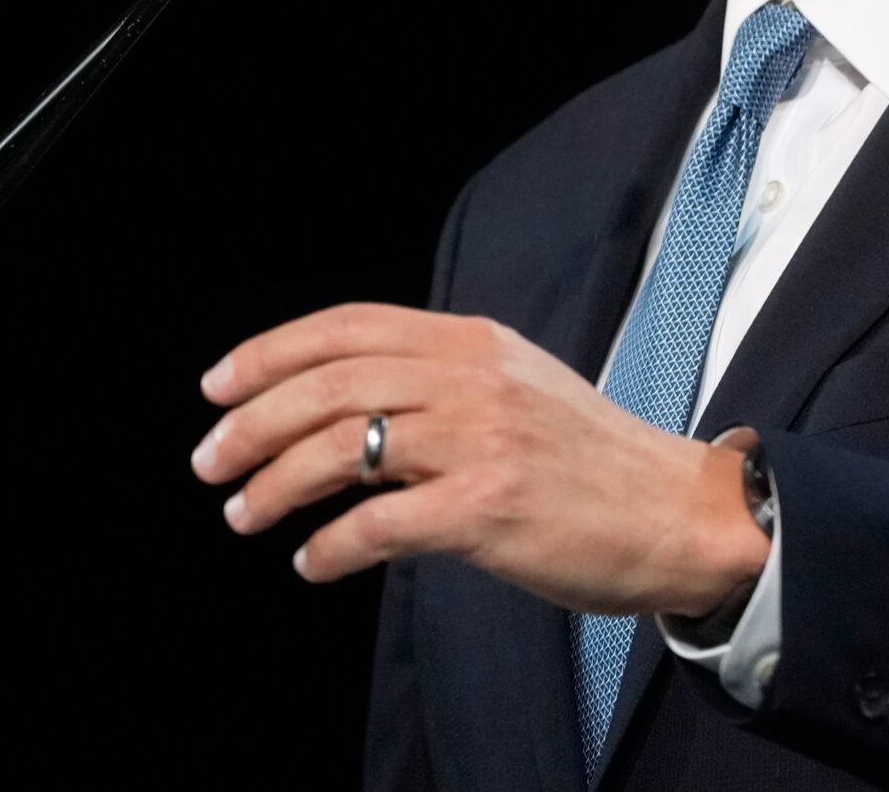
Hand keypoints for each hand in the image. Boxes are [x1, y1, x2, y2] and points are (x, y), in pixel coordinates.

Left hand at [190, 303, 767, 615]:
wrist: (680, 513)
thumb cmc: (593, 462)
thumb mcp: (520, 387)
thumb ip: (444, 380)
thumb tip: (346, 401)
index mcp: (476, 342)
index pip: (349, 326)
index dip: (270, 352)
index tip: (217, 387)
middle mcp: (474, 379)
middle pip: (329, 383)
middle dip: (251, 423)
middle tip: (209, 461)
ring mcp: (483, 441)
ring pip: (342, 447)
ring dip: (274, 485)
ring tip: (243, 514)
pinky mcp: (490, 508)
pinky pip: (379, 523)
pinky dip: (331, 547)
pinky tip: (313, 563)